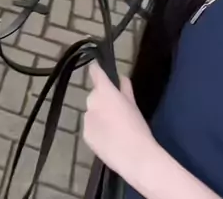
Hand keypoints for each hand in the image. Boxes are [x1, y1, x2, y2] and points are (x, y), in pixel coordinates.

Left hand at [83, 63, 156, 185]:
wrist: (134, 155)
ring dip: (99, 115)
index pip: (95, 72)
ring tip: (114, 128)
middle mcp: (92, 101)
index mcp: (105, 91)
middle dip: (102, 100)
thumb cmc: (137, 127)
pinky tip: (108, 139)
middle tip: (116, 111)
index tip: (97, 67)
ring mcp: (86, 118)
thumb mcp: (133, 105)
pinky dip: (96, 130)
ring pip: (91, 112)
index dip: (96, 69)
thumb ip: (125, 89)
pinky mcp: (85, 134)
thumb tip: (122, 78)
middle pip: (94, 95)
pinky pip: (90, 127)